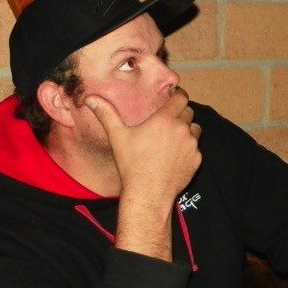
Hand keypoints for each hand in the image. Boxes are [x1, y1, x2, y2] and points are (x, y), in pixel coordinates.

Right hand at [88, 90, 200, 260]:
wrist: (148, 192)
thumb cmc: (131, 164)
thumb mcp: (117, 136)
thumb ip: (106, 114)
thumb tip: (90, 98)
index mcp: (165, 119)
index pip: (180, 97)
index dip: (178, 96)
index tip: (173, 97)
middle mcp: (182, 129)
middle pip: (188, 112)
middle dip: (179, 114)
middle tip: (167, 122)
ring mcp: (192, 144)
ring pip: (194, 129)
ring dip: (186, 130)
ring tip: (170, 140)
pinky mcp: (197, 158)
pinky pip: (196, 147)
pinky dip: (188, 148)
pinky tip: (174, 156)